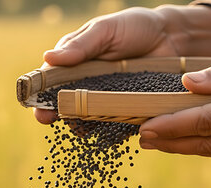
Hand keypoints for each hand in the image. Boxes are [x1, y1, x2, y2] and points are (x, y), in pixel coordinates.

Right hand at [34, 5, 210, 123]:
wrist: (173, 38)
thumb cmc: (134, 27)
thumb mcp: (105, 30)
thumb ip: (81, 45)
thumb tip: (48, 58)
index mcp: (76, 63)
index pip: (52, 82)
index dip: (42, 96)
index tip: (37, 108)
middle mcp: (88, 84)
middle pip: (66, 105)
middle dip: (57, 115)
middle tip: (51, 121)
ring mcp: (107, 100)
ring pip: (88, 119)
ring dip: (82, 127)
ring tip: (81, 129)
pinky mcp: (127, 111)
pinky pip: (115, 127)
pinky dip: (110, 134)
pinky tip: (107, 136)